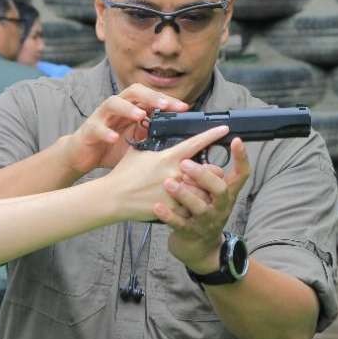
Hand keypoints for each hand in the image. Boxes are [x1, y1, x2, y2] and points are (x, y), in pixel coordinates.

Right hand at [57, 84, 188, 174]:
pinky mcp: (89, 130)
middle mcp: (116, 108)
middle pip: (133, 92)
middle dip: (151, 96)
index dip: (167, 100)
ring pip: (113, 103)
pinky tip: (113, 138)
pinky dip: (105, 132)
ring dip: (128, 108)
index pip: (150, 97)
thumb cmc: (111, 147)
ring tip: (140, 116)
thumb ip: (152, 136)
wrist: (83, 156)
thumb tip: (177, 137)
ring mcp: (101, 117)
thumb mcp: (136, 142)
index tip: (184, 108)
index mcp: (130, 109)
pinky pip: (97, 127)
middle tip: (166, 105)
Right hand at [106, 125, 228, 221]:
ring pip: (204, 190)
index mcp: (168, 157)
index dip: (212, 135)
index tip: (224, 129)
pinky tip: (192, 206)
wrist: (113, 198)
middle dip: (213, 171)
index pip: (195, 143)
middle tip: (212, 173)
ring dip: (207, 190)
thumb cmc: (123, 175)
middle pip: (208, 170)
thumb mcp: (137, 153)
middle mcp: (175, 172)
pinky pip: (193, 207)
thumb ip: (151, 144)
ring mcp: (175, 191)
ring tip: (206, 191)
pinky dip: (194, 206)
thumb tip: (155, 133)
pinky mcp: (173, 208)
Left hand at [157, 137, 251, 272]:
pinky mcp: (191, 233)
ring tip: (168, 183)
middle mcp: (220, 207)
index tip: (236, 140)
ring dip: (184, 194)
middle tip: (185, 164)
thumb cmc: (201, 214)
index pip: (242, 174)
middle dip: (204, 175)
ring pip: (199, 207)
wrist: (199, 249)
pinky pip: (179, 223)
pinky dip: (168, 215)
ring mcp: (206, 221)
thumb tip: (193, 151)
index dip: (242, 158)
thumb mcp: (210, 196)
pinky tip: (157, 206)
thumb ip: (206, 177)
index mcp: (227, 194)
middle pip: (220, 189)